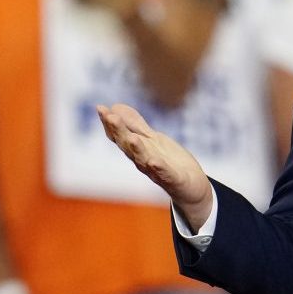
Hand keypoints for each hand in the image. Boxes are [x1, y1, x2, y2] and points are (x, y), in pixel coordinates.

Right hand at [97, 103, 212, 225]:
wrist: (192, 187)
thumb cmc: (169, 162)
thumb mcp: (152, 139)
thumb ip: (135, 125)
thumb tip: (115, 106)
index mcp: (137, 150)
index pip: (120, 136)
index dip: (110, 123)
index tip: (101, 108)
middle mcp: (143, 161)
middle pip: (128, 146)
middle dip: (119, 131)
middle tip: (111, 117)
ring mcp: (157, 172)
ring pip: (143, 160)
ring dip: (137, 149)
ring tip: (131, 137)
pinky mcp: (173, 180)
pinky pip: (165, 174)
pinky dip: (159, 168)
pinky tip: (154, 161)